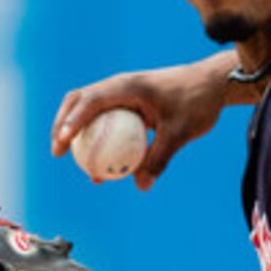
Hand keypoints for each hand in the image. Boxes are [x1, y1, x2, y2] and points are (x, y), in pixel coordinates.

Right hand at [49, 55, 238, 190]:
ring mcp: (122, 92)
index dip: (72, 122)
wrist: (213, 84)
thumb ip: (159, 158)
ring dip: (76, 130)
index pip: (90, 101)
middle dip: (63, 125)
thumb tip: (141, 186)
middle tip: (58, 152)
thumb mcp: (180, 132)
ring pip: (88, 108)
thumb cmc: (197, 102)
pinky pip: (105, 118)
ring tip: (73, 160)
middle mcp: (120, 85)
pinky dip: (96, 136)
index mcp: (128, 86)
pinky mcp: (128, 101)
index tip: (63, 144)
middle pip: (78, 101)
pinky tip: (100, 165)